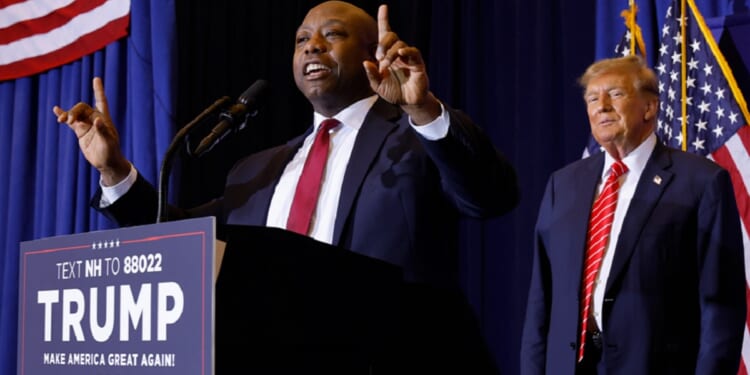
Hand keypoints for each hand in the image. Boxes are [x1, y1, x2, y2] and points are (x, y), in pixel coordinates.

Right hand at [53, 77, 130, 185]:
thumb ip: (102, 131)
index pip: (101, 101)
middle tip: (69, 121)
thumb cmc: (111, 152)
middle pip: (81, 108)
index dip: (98, 90)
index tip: (96, 78)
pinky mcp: (80, 131)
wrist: (106, 163)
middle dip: (74, 112)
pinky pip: (70, 121)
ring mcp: (86, 124)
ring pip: (74, 114)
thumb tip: (97, 120)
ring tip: (61, 120)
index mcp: (104, 118)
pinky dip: (63, 116)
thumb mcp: (108, 142)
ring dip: (67, 115)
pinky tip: (56, 110)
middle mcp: (95, 119)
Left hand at [363, 5, 439, 123]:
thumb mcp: (377, 86)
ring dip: (390, 53)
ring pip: (399, 44)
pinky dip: (406, 51)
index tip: (384, 7)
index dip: (384, 19)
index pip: (385, 34)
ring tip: (387, 65)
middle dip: (383, 43)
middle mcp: (397, 53)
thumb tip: (366, 62)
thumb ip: (371, 75)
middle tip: (379, 56)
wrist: (407, 103)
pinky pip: (412, 51)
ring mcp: (408, 57)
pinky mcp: (417, 63)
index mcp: (387, 55)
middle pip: (390, 36)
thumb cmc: (393, 92)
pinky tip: (401, 55)